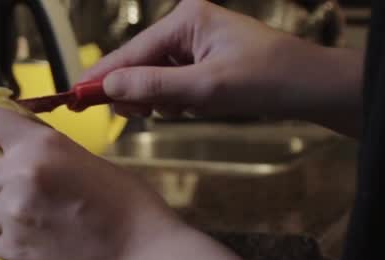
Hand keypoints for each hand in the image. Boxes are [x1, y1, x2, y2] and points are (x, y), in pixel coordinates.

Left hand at [0, 104, 182, 259]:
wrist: (141, 258)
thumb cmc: (128, 209)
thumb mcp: (82, 159)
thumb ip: (39, 152)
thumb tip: (4, 154)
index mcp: (39, 144)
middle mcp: (19, 175)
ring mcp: (14, 216)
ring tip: (18, 225)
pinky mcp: (17, 251)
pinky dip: (5, 244)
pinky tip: (35, 242)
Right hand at [86, 0, 342, 122]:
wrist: (311, 87)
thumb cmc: (268, 80)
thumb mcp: (205, 89)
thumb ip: (154, 86)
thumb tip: (110, 86)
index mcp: (186, 19)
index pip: (131, 51)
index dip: (102, 77)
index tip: (73, 97)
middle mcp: (188, 25)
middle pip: (139, 62)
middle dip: (133, 91)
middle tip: (130, 114)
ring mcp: (196, 42)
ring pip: (154, 75)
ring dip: (155, 98)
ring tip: (171, 111)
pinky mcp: (204, 60)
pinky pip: (172, 82)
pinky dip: (171, 100)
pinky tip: (185, 109)